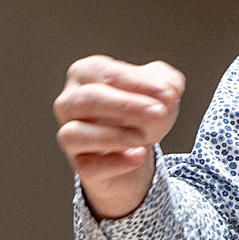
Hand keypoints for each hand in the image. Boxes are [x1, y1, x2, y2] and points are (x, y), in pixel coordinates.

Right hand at [54, 56, 182, 219]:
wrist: (137, 150)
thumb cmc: (140, 112)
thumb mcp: (159, 90)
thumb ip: (167, 83)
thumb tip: (169, 92)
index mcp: (86, 73)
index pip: (106, 74)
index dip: (138, 84)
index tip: (167, 95)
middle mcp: (70, 102)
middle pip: (88, 100)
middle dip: (126, 106)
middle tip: (158, 113)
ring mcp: (69, 134)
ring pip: (75, 134)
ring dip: (113, 136)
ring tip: (143, 137)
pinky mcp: (79, 164)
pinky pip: (88, 166)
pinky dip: (116, 163)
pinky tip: (138, 156)